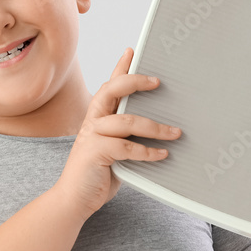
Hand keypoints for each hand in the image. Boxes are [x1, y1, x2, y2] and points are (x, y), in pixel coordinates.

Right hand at [55, 47, 181, 218]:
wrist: (74, 200)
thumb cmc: (98, 174)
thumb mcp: (115, 151)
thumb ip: (129, 138)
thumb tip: (163, 132)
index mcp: (98, 117)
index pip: (110, 85)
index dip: (121, 67)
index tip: (133, 50)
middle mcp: (93, 121)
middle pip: (112, 90)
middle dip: (135, 81)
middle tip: (158, 82)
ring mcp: (92, 136)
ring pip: (126, 121)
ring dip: (155, 127)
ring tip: (175, 133)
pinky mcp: (95, 153)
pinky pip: (127, 147)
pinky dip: (148, 152)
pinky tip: (163, 155)